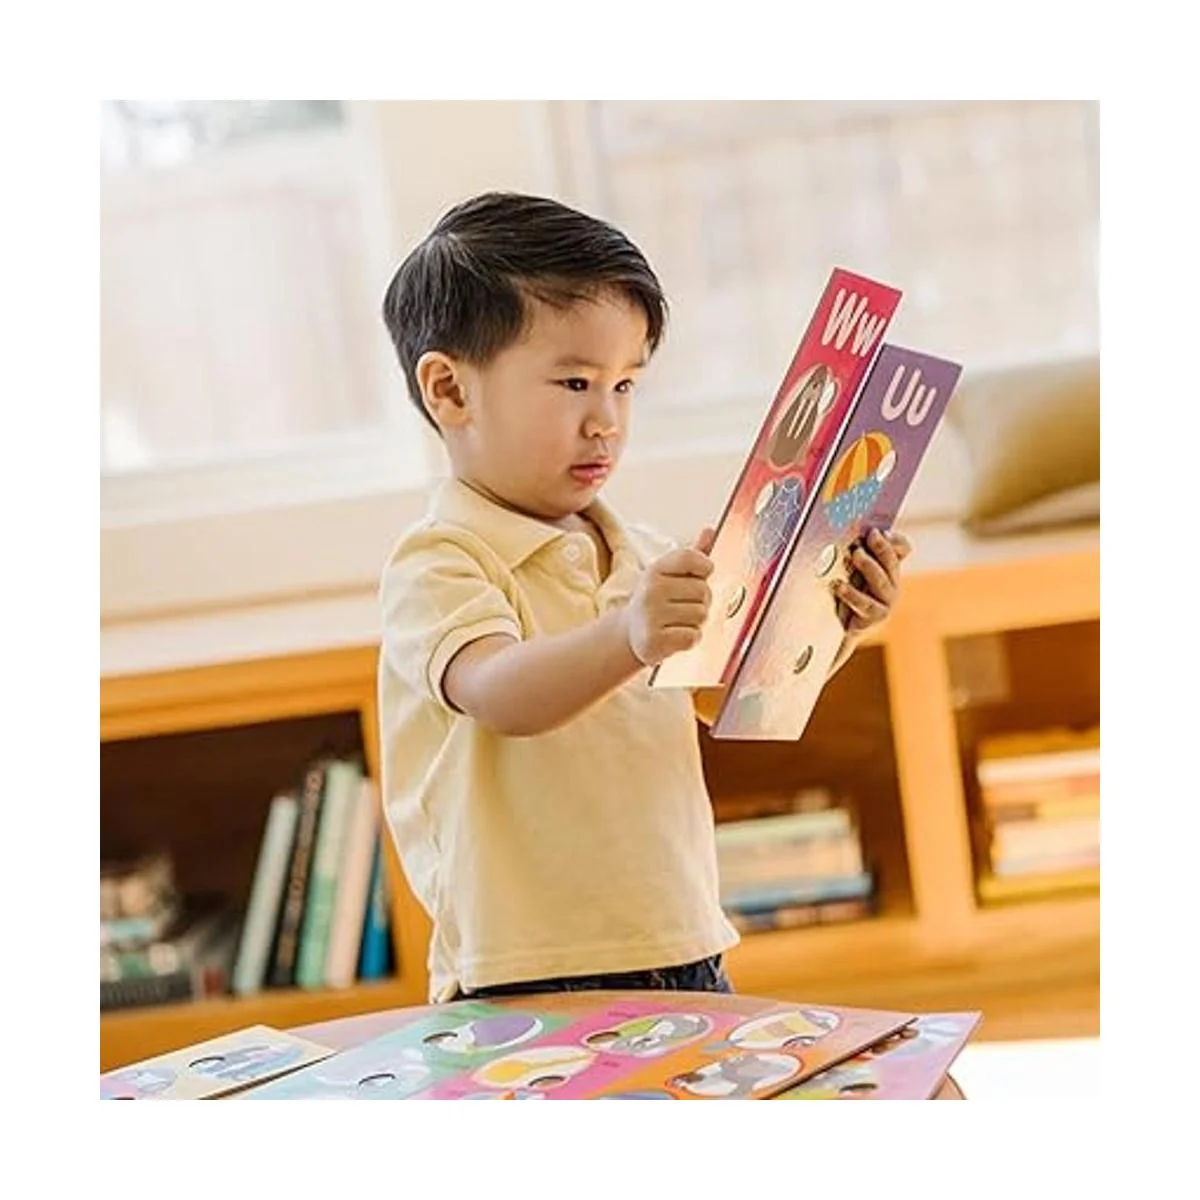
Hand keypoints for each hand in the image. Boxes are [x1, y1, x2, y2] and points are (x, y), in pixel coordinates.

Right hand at [625, 528, 715, 665]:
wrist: (630, 633)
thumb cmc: (657, 600)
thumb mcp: (669, 575)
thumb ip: (692, 555)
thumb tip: (710, 530)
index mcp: (656, 569)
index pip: (692, 558)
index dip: (704, 569)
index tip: (697, 577)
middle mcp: (651, 590)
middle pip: (704, 591)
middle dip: (702, 601)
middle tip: (684, 606)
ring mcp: (651, 615)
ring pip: (701, 615)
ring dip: (696, 622)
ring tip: (678, 621)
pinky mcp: (654, 641)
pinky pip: (693, 637)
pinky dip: (690, 639)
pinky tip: (675, 635)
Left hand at [832, 527, 911, 635]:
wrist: (838, 629)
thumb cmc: (843, 593)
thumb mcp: (849, 570)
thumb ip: (853, 553)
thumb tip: (848, 537)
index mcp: (888, 568)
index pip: (903, 549)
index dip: (896, 539)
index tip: (882, 530)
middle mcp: (892, 583)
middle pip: (892, 562)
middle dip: (881, 547)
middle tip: (870, 535)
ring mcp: (886, 602)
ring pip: (881, 581)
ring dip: (869, 566)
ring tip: (856, 554)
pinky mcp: (874, 617)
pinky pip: (864, 604)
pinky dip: (851, 593)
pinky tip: (838, 585)